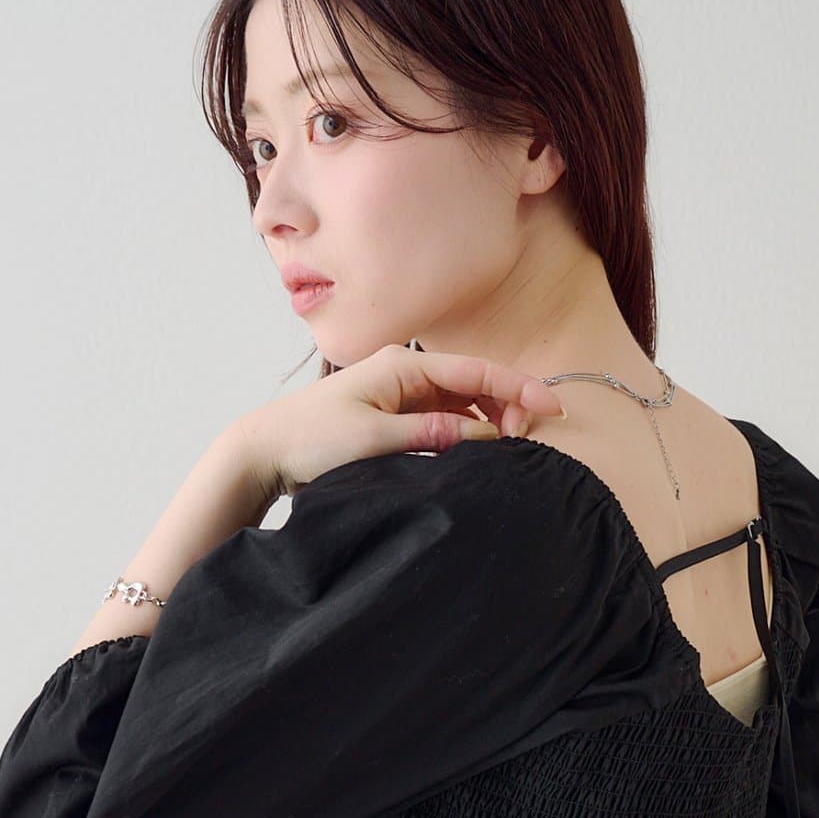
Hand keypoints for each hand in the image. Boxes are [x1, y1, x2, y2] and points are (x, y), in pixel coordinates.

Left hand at [239, 343, 567, 497]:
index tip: (552, 408)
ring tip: (510, 451)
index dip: (519, 388)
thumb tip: (482, 433)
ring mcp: (402, 393)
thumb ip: (431, 434)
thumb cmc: (310, 439)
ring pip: (465, 402)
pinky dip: (469, 432)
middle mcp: (406, 372)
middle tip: (528, 442)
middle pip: (476, 383)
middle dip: (509, 407)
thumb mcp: (373, 439)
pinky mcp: (397, 415)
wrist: (266, 450)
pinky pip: (446, 418)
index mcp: (402, 365)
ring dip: (491, 421)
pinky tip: (481, 452)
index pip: (476, 371)